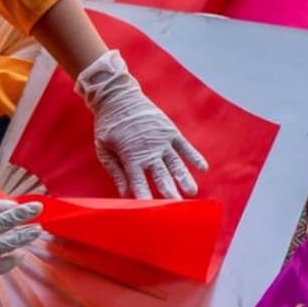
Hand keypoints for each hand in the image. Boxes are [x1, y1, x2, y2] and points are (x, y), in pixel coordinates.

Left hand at [76, 49, 208, 198]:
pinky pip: (185, 146)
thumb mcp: (104, 149)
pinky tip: (203, 168)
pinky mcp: (170, 130)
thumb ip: (116, 171)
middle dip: (169, 192)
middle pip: (161, 175)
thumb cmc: (108, 125)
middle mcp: (149, 150)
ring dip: (184, 178)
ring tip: (192, 192)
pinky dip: (194, 156)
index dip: (145, 196)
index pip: (139, 182)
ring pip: (176, 163)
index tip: (151, 211)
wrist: (117, 96)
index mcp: (130, 156)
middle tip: (177, 208)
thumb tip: (124, 194)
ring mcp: (161, 140)